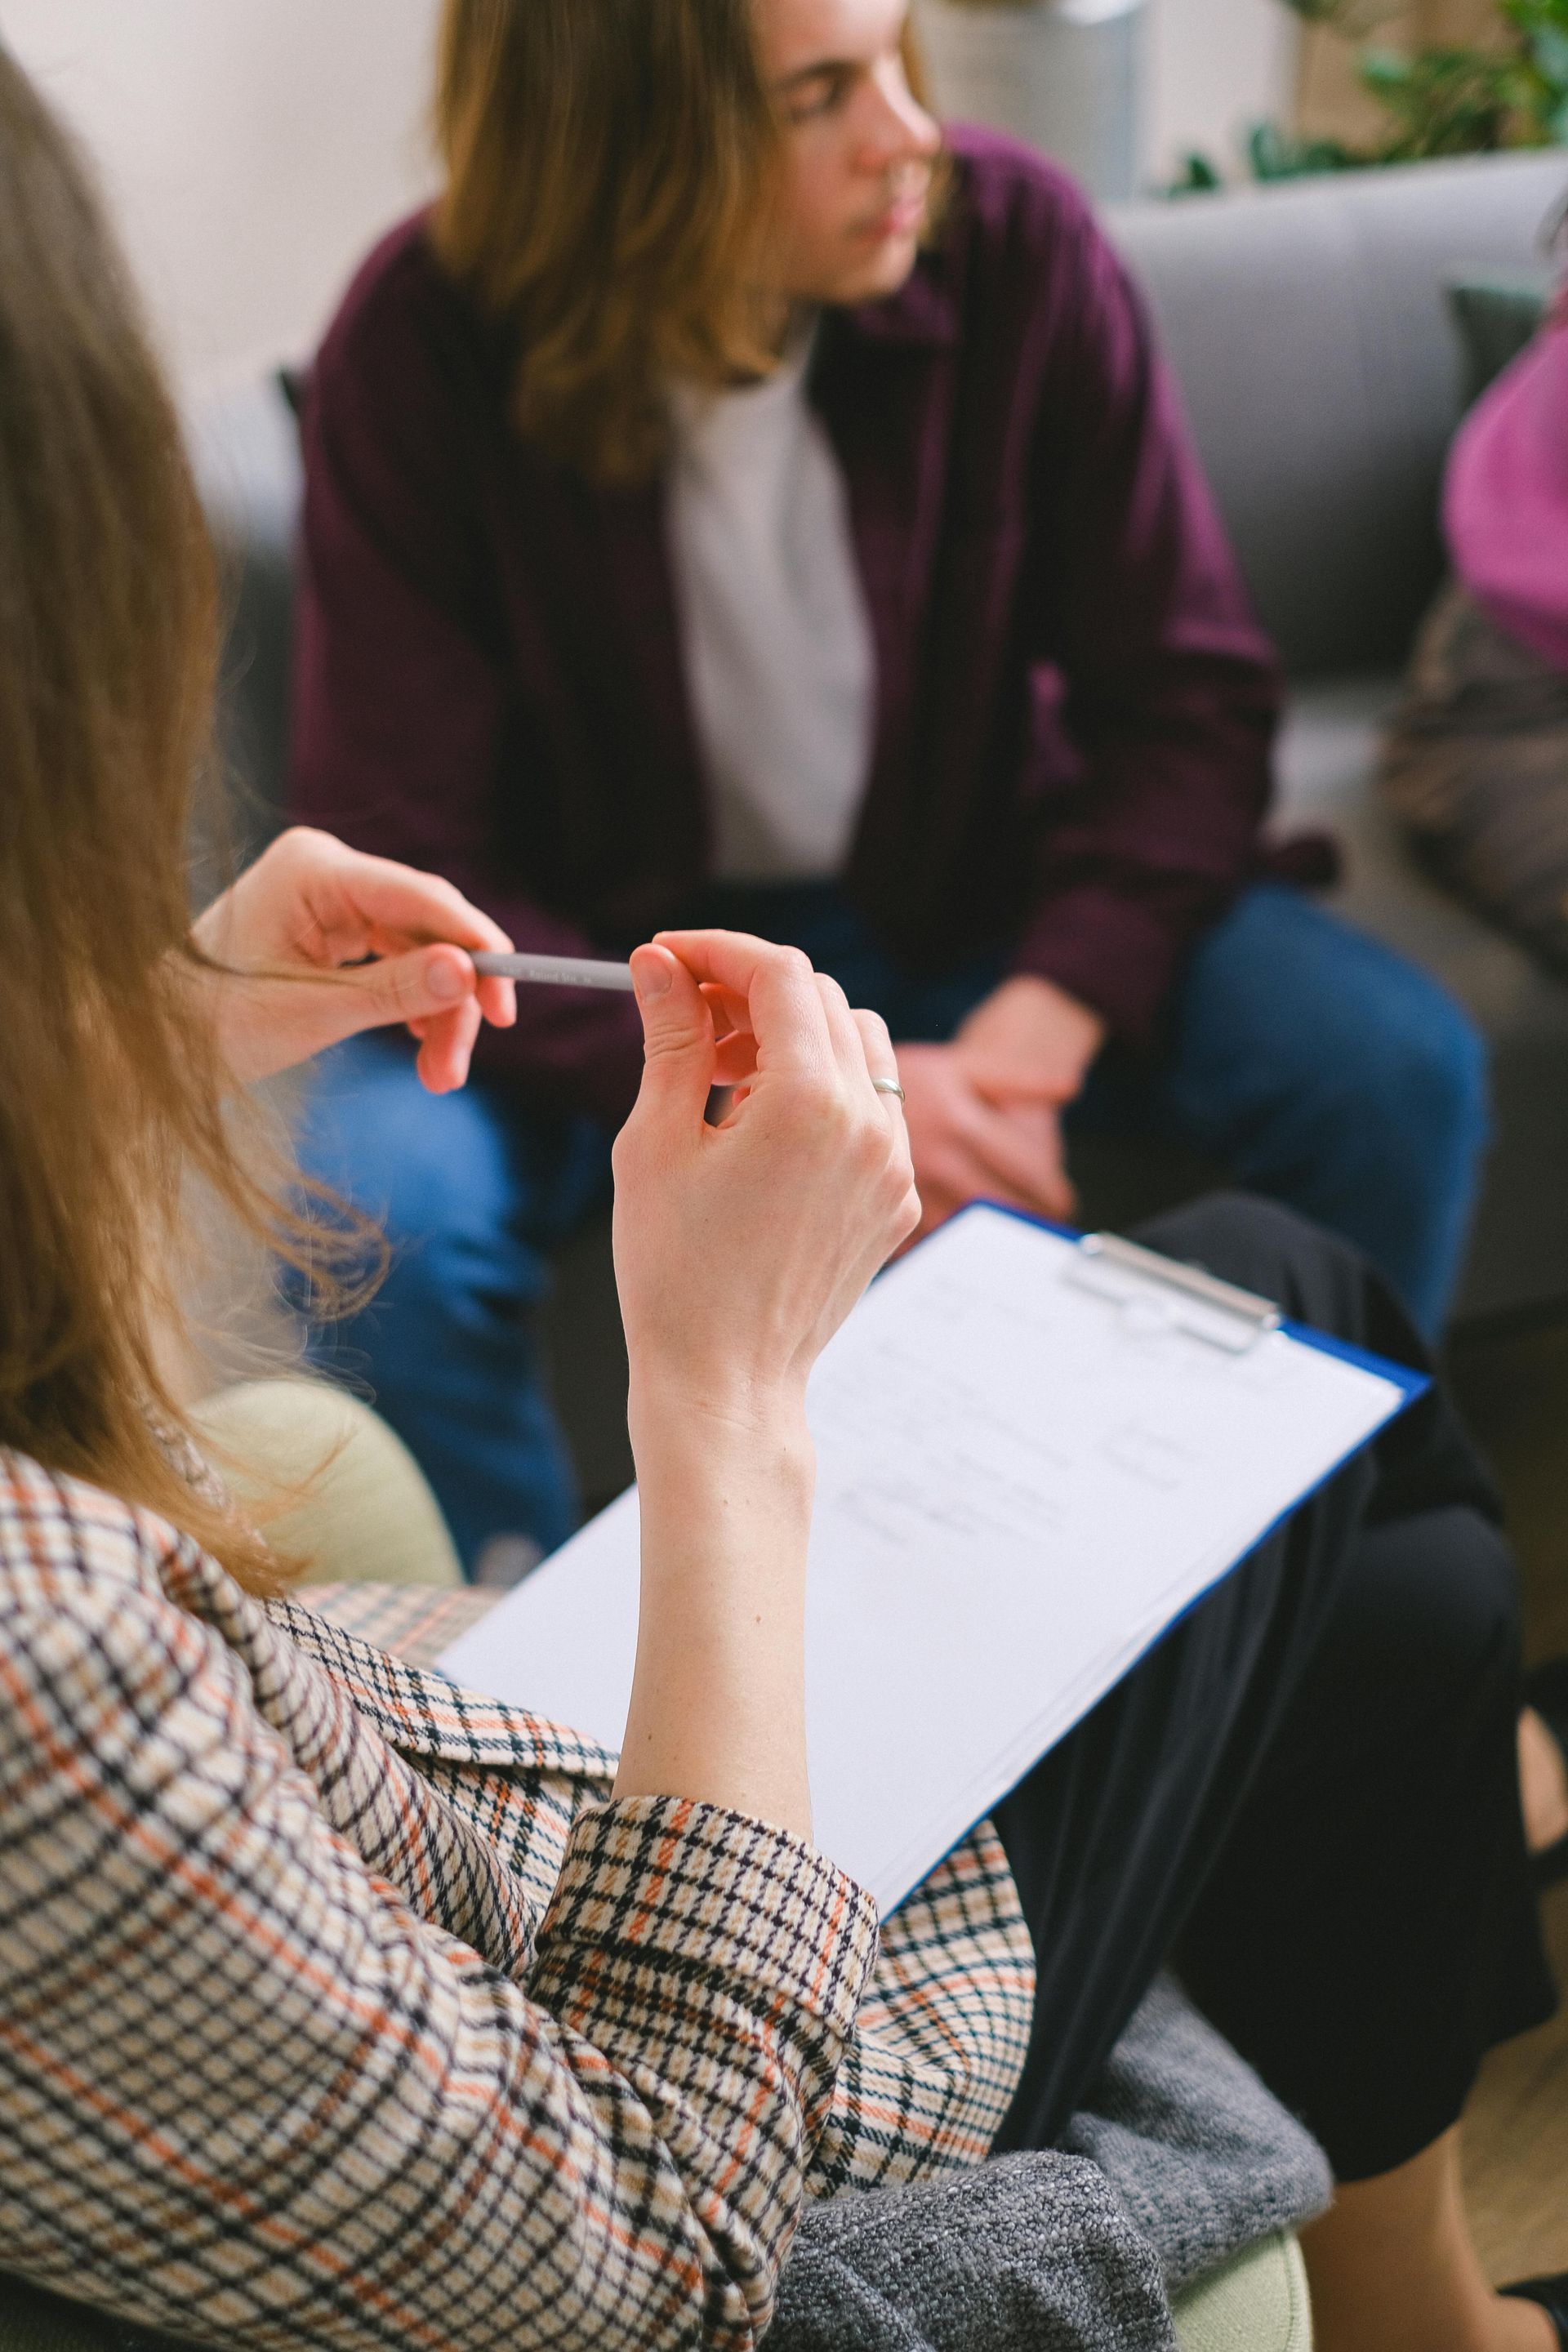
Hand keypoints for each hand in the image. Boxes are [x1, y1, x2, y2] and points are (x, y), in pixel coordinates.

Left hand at [189, 828, 516, 1089]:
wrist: (152, 1042)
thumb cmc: (214, 1023)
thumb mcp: (315, 1012)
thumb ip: (396, 989)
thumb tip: (469, 973)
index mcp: (313, 868)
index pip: (420, 897)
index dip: (475, 948)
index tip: (506, 1005)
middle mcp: (325, 868)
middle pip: (427, 926)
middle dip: (451, 999)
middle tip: (457, 1069)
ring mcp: (328, 894)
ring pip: (418, 948)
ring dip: (435, 1012)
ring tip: (437, 1077)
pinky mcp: (330, 924)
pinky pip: (394, 957)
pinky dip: (410, 1002)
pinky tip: (418, 1041)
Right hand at [610, 931, 918, 1839]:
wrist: (726, 1380)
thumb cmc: (675, 1271)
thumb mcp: (655, 1142)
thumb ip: (672, 1038)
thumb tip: (661, 965)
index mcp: (806, 1102)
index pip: (779, 973)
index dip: (718, 949)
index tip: (669, 958)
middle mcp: (869, 1124)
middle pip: (823, 997)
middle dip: (753, 988)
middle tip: (686, 1010)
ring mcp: (893, 1163)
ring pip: (860, 1046)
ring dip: (795, 1034)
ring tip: (723, 1071)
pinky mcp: (897, 1198)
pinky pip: (873, 1109)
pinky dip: (824, 1090)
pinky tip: (761, 1127)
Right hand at [897, 974, 1105, 1238]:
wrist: (843, 1080)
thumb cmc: (915, 1075)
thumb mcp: (965, 1068)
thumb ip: (1020, 1079)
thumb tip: (1071, 1085)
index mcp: (960, 1121)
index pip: (1023, 1167)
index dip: (1051, 1190)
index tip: (1063, 1202)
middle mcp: (934, 1157)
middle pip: (997, 1202)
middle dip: (1026, 1218)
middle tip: (1044, 1227)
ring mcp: (905, 1187)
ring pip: (963, 1227)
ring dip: (989, 1237)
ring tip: (1009, 1242)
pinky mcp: (880, 1209)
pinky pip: (921, 1240)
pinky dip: (944, 1246)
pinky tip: (958, 1247)